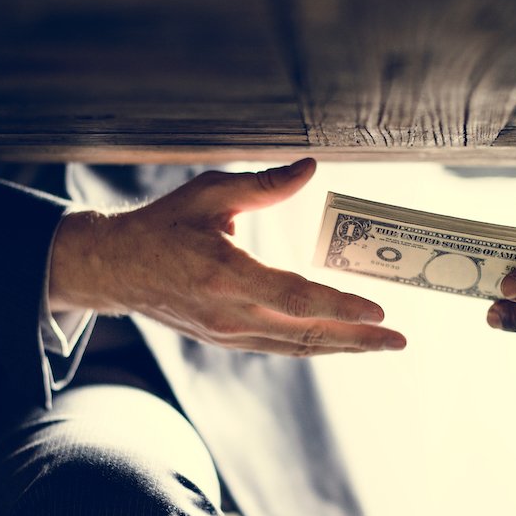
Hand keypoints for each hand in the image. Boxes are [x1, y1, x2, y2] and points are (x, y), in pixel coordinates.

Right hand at [49, 158, 406, 355]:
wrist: (116, 269)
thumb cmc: (164, 225)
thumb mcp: (210, 193)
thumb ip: (265, 185)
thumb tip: (311, 168)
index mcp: (227, 274)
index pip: (295, 297)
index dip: (340, 308)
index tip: (379, 312)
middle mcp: (230, 314)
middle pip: (306, 334)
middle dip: (357, 340)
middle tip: (398, 340)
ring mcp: (227, 334)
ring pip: (296, 347)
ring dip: (341, 348)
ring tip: (380, 344)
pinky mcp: (225, 340)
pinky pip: (280, 348)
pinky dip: (314, 345)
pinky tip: (339, 341)